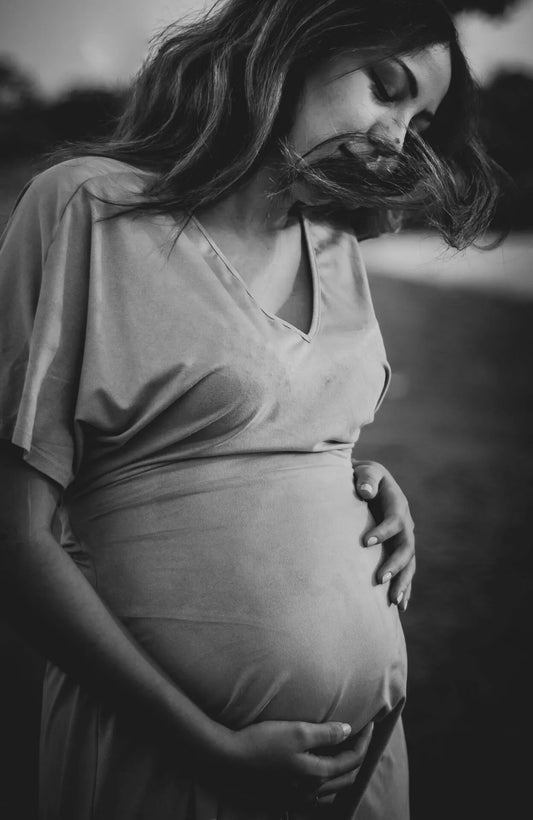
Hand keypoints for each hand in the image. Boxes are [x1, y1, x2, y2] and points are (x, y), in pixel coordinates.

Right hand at [220, 719, 372, 806]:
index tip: (369, 723)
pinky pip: (316, 797)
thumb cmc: (263, 741)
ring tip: (344, 754)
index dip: (364, 740)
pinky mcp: (284, 797)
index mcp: (317, 774)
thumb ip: (326, 733)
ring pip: (332, 791)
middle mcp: (311, 791)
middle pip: (347, 777)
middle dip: (358, 756)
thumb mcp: (297, 731)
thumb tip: (348, 730)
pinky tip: (320, 772)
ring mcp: (297, 797)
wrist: (229, 758)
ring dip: (343, 773)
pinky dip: (326, 784)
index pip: (352, 759)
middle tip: (362, 737)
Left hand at [352, 460, 414, 611]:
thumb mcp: (365, 471)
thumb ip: (366, 479)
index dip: (383, 531)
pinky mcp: (399, 548)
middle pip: (406, 547)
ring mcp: (405, 537)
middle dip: (395, 564)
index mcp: (398, 504)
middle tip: (379, 579)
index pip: (394, 520)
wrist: (368, 482)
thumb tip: (366, 491)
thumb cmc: (363, 476)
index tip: (365, 542)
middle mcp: (406, 523)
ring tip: (392, 601)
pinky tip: (399, 605)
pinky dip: (405, 587)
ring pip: (409, 563)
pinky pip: (406, 570)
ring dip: (402, 581)